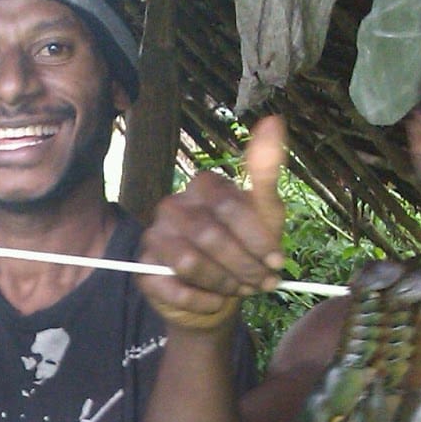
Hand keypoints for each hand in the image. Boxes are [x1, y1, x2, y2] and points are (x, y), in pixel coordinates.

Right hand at [139, 116, 287, 331]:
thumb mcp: (264, 213)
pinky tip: (215, 302)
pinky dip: (201, 301)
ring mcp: (154, 237)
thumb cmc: (243, 249)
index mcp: (202, 187)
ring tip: (239, 290)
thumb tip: (273, 119)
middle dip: (243, 265)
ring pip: (188, 261)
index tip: (277, 262)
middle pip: (209, 236)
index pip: (228, 206)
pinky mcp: (143, 270)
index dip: (256, 237)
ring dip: (223, 283)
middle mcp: (172, 206)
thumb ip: (266, 170)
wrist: (218, 295)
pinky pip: (171, 288)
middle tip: (263, 284)